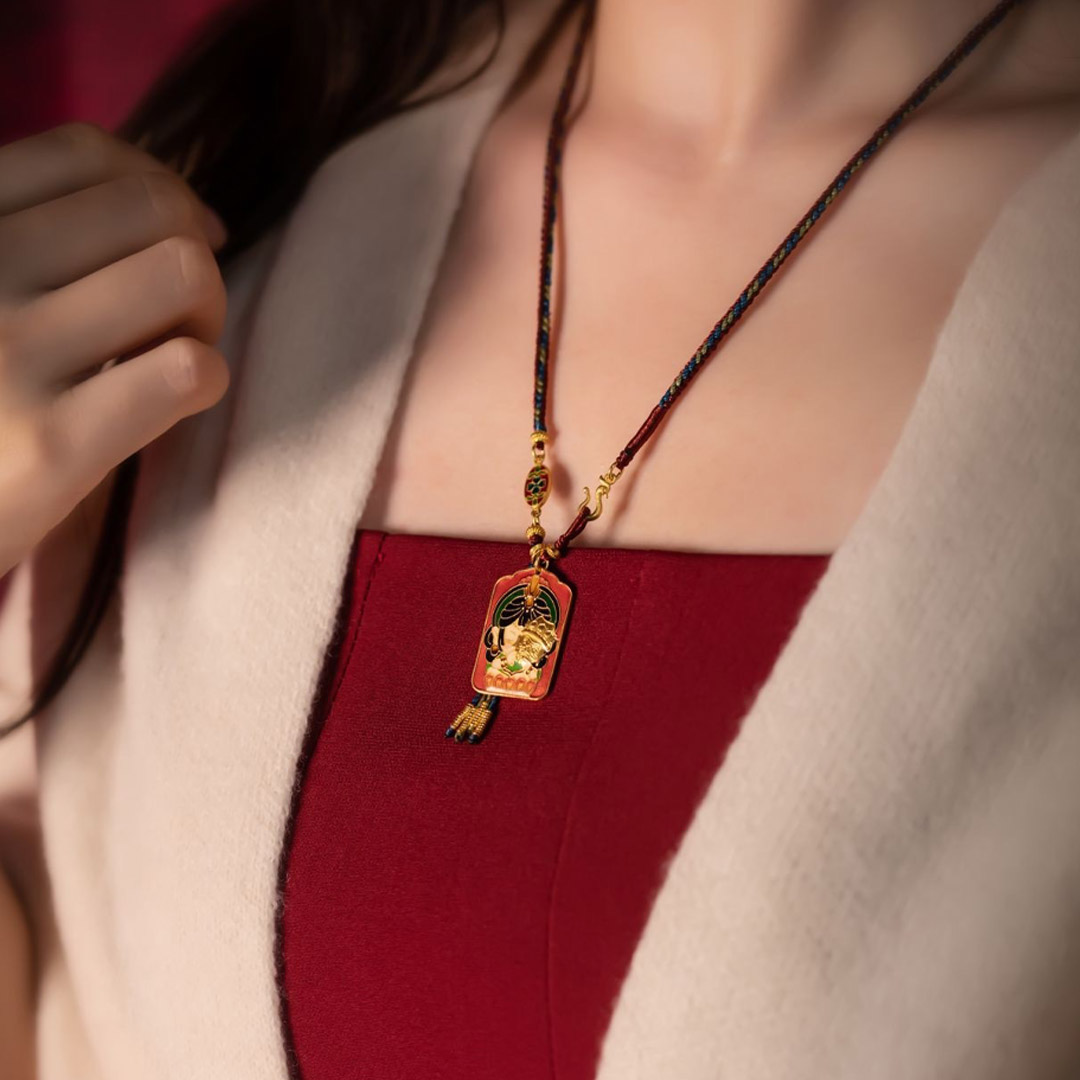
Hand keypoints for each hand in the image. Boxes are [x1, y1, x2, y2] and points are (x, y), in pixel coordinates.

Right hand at [0, 121, 230, 577]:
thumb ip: (39, 235)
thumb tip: (192, 213)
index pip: (85, 152)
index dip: (160, 188)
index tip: (176, 239)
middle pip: (152, 209)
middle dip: (191, 254)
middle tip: (175, 315)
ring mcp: (6, 354)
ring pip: (182, 273)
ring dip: (205, 314)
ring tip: (171, 354)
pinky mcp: (51, 446)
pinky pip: (184, 370)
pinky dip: (206, 378)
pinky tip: (178, 400)